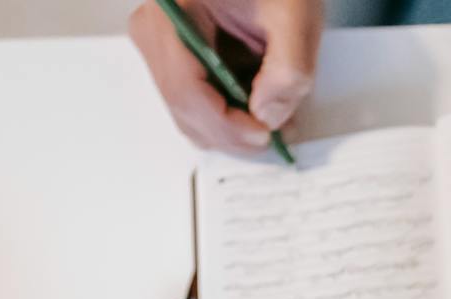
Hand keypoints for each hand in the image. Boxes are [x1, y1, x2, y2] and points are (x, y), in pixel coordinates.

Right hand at [129, 0, 322, 153]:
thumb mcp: (295, 16)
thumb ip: (289, 68)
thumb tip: (267, 114)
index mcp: (172, 11)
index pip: (186, 87)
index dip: (225, 123)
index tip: (263, 133)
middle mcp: (155, 29)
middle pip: (183, 106)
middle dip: (233, 131)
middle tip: (276, 133)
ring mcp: (160, 46)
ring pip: (188, 113)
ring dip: (232, 127)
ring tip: (274, 117)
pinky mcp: (173, 59)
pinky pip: (194, 103)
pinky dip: (227, 115)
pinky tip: (257, 106)